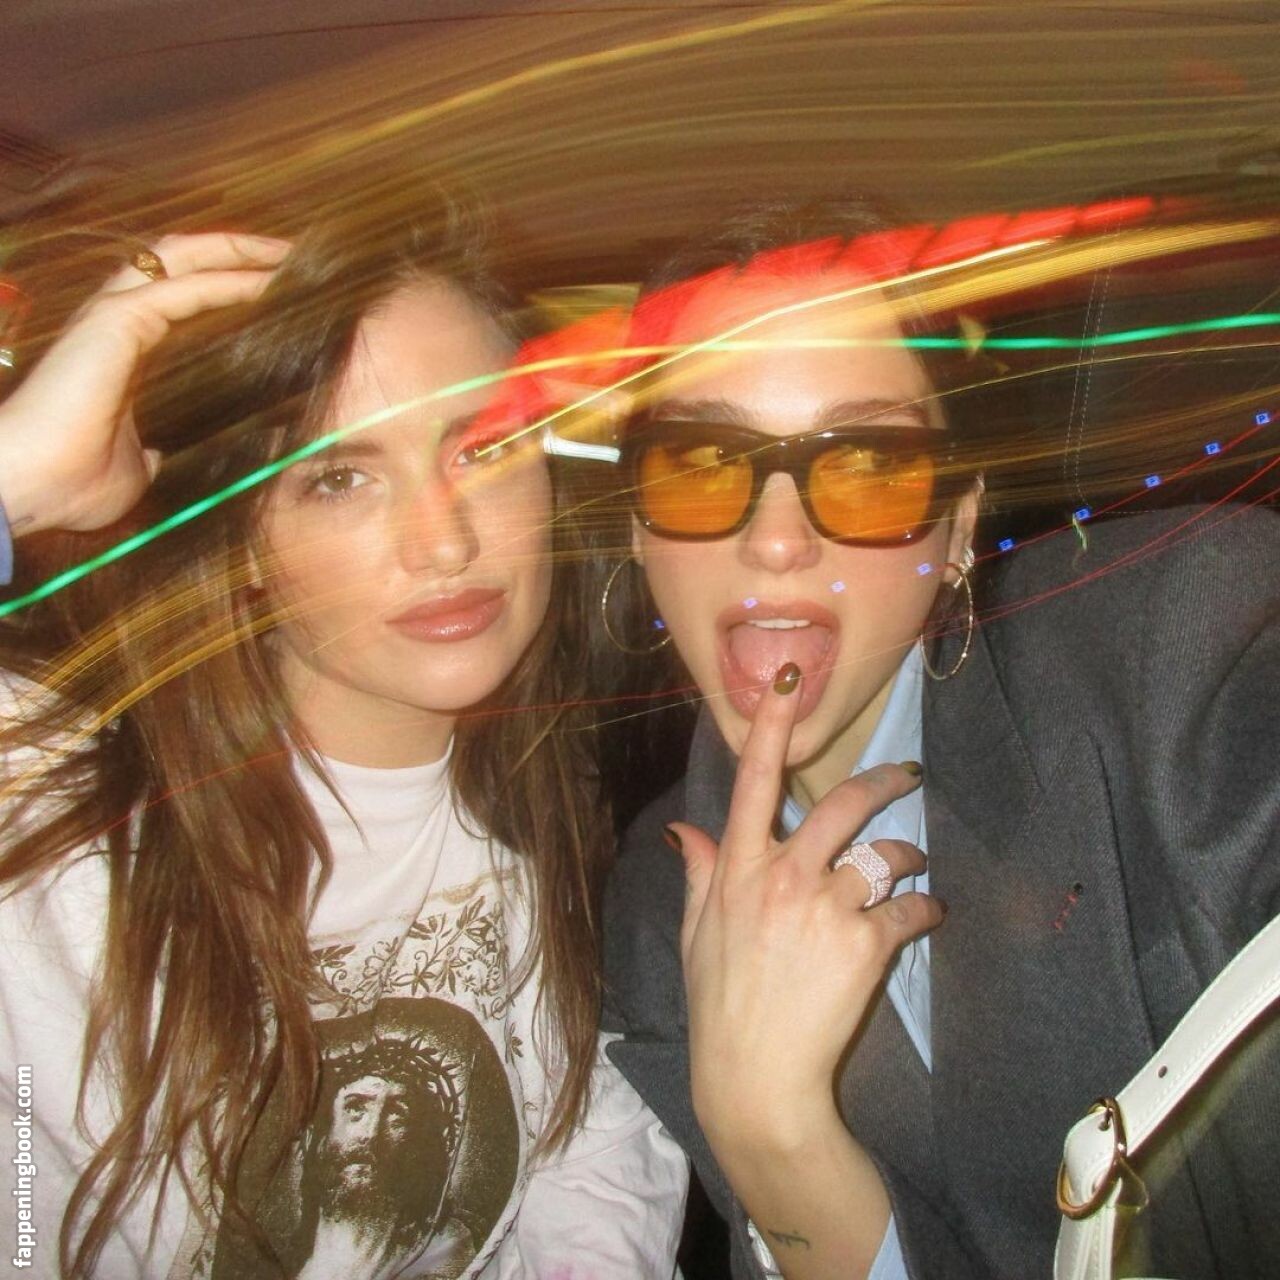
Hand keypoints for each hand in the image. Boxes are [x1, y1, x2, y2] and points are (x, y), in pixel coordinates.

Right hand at [0, 232, 288, 536]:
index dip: (230, 284)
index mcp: (126, 347)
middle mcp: (118, 319)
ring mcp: (114, 313)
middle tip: (295, 255)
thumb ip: (157, 451)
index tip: (280, 290)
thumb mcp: (138, 467)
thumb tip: (168, 457)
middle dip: (240, 250)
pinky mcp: (116, 321)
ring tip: (289, 253)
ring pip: (183, 259)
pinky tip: (268, 282)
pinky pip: (185, 289)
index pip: (184, 296)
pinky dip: (230, 281)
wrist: (30, 486)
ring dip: (240, 252)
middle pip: (185, 261)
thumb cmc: (73, 480)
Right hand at [672, 663, 943, 1150]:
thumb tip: (685, 830)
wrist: (756, 1078)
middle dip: (884, 781)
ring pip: (885, 857)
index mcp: (738, 869)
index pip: (753, 781)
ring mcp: (826, 910)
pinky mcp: (865, 946)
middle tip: (908, 775)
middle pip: (841, 805)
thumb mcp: (695, 935)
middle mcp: (783, 878)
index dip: (772, 724)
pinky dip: (925, 911)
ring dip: (906, 859)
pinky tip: (926, 917)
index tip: (790, 678)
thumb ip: (700, 874)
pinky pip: (909, 911)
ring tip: (913, 868)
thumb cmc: (720, 1004)